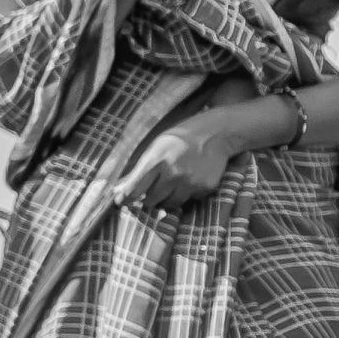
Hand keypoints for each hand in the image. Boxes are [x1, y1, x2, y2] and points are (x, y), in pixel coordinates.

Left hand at [116, 123, 236, 212]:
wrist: (216, 133)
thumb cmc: (180, 138)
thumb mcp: (156, 147)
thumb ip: (140, 169)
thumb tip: (121, 189)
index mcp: (156, 161)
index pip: (134, 188)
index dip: (126, 198)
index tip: (122, 201)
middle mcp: (173, 174)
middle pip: (151, 201)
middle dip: (149, 198)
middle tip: (152, 190)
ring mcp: (191, 182)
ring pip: (171, 204)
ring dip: (167, 198)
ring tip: (171, 185)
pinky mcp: (206, 187)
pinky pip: (190, 199)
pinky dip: (187, 193)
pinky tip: (191, 179)